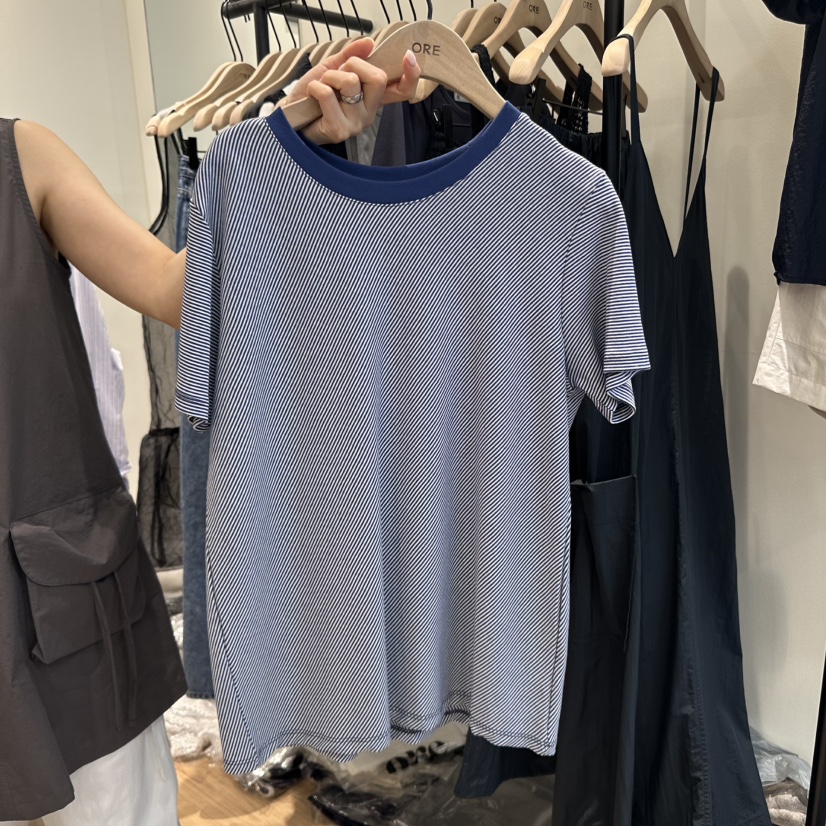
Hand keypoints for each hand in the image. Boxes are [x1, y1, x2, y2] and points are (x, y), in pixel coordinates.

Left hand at [283, 38, 420, 145]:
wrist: (291, 117)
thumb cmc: (313, 96)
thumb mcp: (332, 69)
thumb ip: (350, 55)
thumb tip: (369, 42)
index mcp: (372, 98)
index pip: (402, 91)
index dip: (410, 74)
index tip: (407, 56)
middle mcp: (369, 112)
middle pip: (378, 78)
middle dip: (353, 64)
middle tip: (337, 74)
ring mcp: (356, 123)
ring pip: (351, 83)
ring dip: (330, 76)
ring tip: (322, 85)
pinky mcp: (339, 130)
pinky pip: (329, 94)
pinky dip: (316, 86)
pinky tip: (312, 94)